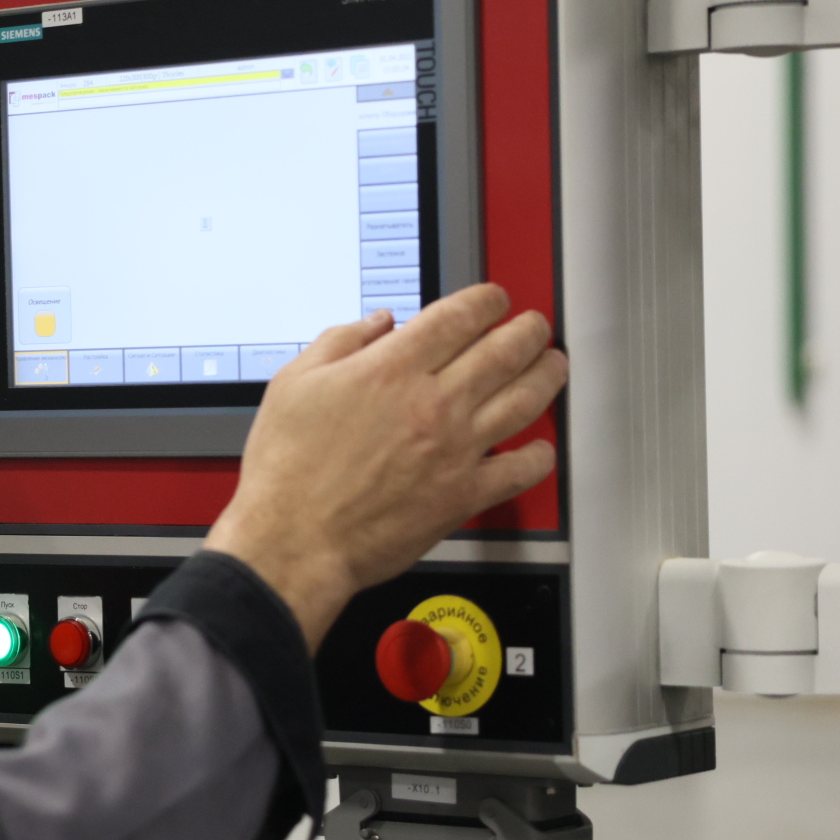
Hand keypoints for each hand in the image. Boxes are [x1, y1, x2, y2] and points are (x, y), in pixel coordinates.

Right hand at [205, 283, 566, 650]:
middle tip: (533, 325)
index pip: (459, 317)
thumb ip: (339, 342)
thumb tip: (376, 324)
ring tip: (552, 365)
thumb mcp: (293, 384)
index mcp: (392, 369)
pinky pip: (520, 470)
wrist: (293, 540)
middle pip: (504, 350)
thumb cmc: (287, 471)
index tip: (494, 299)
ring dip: (546, 375)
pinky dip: (539, 455)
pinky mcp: (463, 495)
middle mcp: (433, 403)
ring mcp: (455, 450)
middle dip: (527, 330)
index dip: (487, 300)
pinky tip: (539, 446)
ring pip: (524, 399)